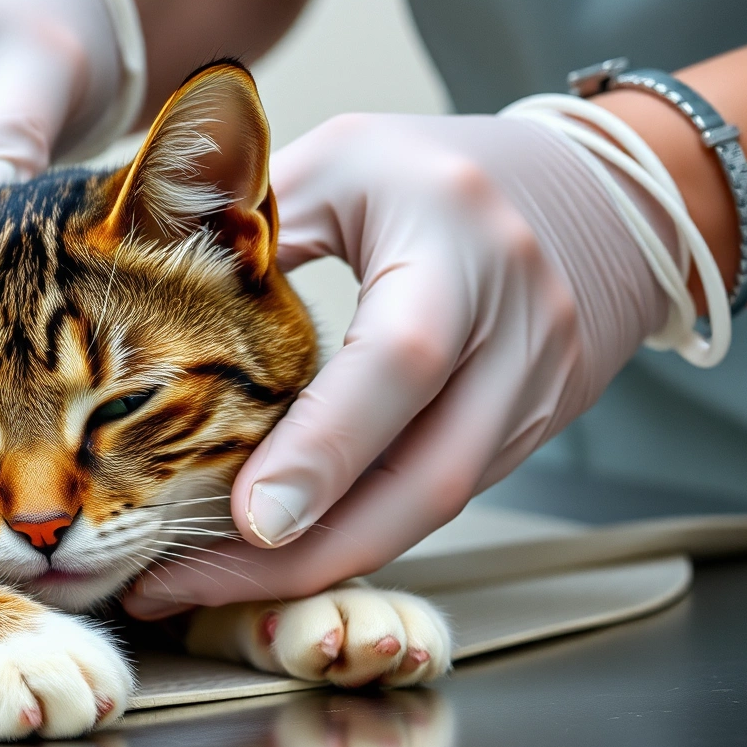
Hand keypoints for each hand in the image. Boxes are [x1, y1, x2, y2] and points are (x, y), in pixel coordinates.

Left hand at [126, 112, 671, 613]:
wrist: (602, 195)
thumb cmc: (442, 173)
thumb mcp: (341, 162)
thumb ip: (251, 222)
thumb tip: (143, 289)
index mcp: (457, 247)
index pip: (398, 364)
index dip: (324, 448)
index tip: (249, 518)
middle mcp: (513, 335)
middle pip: (424, 481)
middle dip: (303, 555)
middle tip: (184, 582)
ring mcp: (530, 400)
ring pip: (428, 514)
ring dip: (314, 565)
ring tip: (199, 584)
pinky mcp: (525, 442)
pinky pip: (431, 507)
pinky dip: (350, 539)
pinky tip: (268, 559)